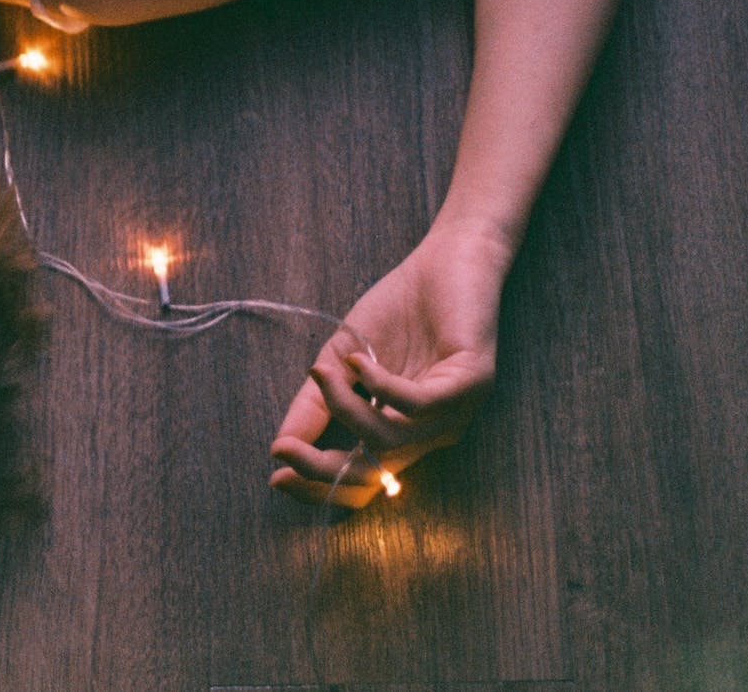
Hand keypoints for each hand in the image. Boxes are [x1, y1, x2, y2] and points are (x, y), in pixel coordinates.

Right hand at [268, 226, 509, 507]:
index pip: (364, 480)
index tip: (275, 473)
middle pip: (375, 474)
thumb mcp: (342, 359)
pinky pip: (418, 404)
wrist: (446, 261)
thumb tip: (281, 444)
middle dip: (323, 468)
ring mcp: (456, 412)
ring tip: (323, 374)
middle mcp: (432, 433)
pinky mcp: (472, 384)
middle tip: (283, 450)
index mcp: (404, 431)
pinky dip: (380, 385)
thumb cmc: (400, 309)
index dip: (320, 485)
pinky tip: (358, 360)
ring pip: (391, 439)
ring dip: (346, 409)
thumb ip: (318, 403)